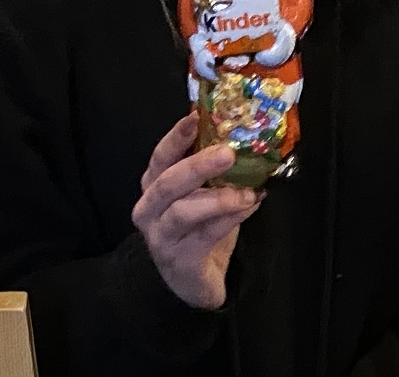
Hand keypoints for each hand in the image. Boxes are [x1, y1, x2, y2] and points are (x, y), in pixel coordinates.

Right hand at [131, 113, 262, 308]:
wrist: (191, 281)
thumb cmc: (198, 228)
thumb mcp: (201, 193)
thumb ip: (212, 169)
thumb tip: (242, 137)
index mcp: (153, 185)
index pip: (160, 156)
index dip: (176, 136)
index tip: (196, 116)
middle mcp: (149, 209)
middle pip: (168, 181)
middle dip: (198, 164)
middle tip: (228, 153)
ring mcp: (161, 236)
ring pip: (183, 210)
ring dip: (219, 197)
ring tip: (248, 192)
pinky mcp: (179, 259)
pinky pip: (205, 235)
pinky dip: (230, 218)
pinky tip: (249, 206)